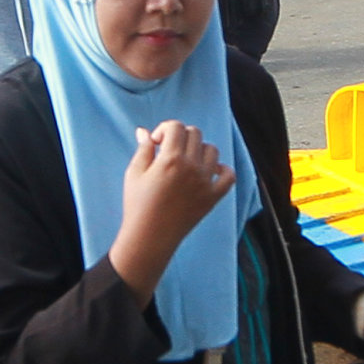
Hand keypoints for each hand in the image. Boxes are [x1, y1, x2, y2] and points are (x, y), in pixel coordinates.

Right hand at [111, 120, 235, 284]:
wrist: (150, 237)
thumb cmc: (138, 205)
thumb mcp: (134, 173)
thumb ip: (143, 149)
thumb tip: (145, 131)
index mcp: (171, 159)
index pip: (176, 126)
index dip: (164, 129)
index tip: (156, 143)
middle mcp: (191, 167)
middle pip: (195, 134)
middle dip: (180, 136)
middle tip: (169, 151)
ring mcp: (205, 182)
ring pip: (212, 150)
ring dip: (199, 150)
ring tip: (186, 162)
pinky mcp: (213, 197)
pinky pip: (228, 176)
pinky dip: (222, 170)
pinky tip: (208, 172)